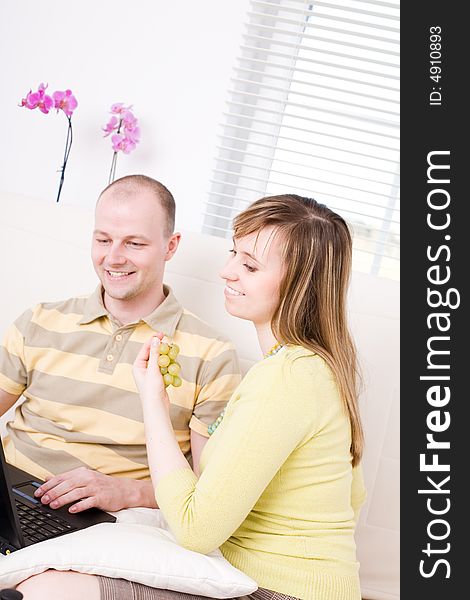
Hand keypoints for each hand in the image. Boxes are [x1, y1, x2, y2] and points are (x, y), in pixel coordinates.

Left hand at [33, 467, 156, 512]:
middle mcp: (88, 478)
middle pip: (67, 484)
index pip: (62, 477)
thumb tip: (47, 478)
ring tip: (53, 505)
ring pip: (76, 492)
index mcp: (82, 473)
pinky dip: (79, 506)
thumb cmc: (102, 486)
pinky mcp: (102, 497)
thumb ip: (66, 479)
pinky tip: (72, 510)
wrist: (124, 490)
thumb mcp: (84, 479)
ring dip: (63, 499)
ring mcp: (95, 487)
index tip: (38, 493)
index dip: (48, 485)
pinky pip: (88, 501)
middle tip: (42, 500)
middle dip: (53, 492)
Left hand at [133, 333, 169, 410]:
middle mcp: (143, 369)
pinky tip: (174, 367)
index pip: (145, 349)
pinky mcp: (158, 380)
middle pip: (153, 354)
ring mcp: (151, 375)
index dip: (153, 340)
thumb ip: (155, 353)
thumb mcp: (153, 369)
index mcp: (137, 365)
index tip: (162, 334)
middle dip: (162, 349)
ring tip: (173, 355)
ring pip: (160, 361)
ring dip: (167, 358)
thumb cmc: (151, 389)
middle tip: (169, 343)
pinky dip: (169, 367)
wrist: (156, 407)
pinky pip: (164, 369)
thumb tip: (155, 339)